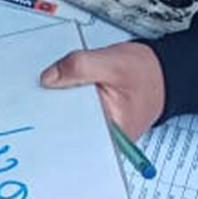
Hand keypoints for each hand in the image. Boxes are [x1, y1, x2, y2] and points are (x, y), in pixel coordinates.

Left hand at [41, 41, 165, 139]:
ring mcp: (99, 131)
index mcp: (111, 128)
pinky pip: (73, 115)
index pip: (71, 131)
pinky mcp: (96, 123)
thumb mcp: (111, 62)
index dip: (50, 117)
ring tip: (54, 90)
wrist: (161, 75)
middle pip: (66, 128)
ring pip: (67, 121)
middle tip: (40, 94)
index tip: (35, 105)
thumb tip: (48, 79)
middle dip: (51, 110)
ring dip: (57, 105)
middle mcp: (105, 136)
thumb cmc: (143, 72)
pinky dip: (65, 103)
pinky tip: (63, 93)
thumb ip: (79, 67)